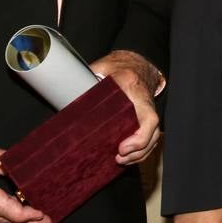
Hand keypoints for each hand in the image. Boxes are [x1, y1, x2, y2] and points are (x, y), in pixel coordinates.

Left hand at [89, 50, 163, 165]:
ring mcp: (149, 109)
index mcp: (133, 87)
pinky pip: (151, 137)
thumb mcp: (101, 68)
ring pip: (154, 137)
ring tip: (121, 160)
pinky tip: (128, 156)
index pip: (148, 117)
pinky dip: (141, 150)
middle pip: (153, 133)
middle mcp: (145, 101)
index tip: (122, 148)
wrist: (134, 61)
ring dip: (140, 153)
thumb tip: (67, 92)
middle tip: (118, 158)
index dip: (140, 137)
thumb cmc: (115, 66)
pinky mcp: (147, 117)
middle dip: (138, 150)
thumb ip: (88, 80)